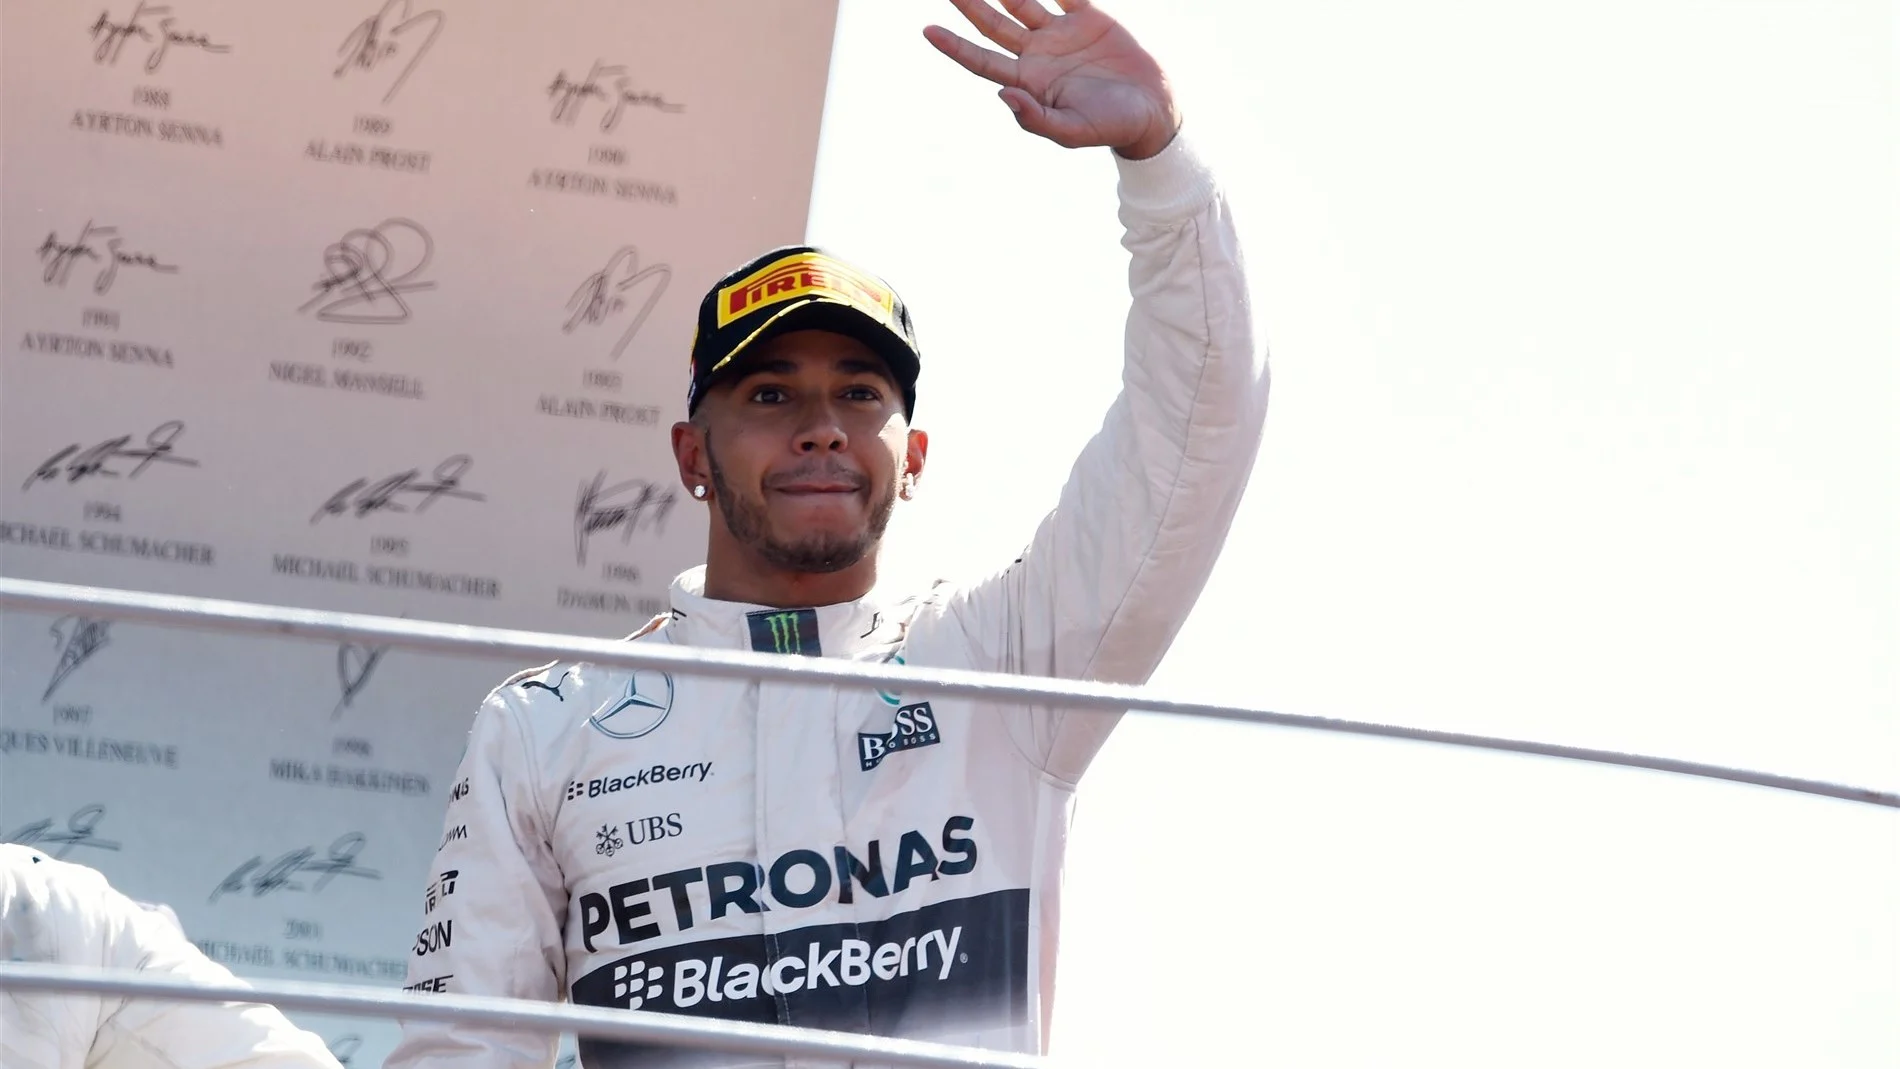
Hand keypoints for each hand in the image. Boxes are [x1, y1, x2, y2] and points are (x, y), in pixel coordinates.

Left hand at [924, 0, 1181, 158]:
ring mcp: (1061, 33)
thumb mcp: (1071, 131)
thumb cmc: (1108, 127)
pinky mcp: (1088, 16)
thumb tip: (1001, 95)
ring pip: (1022, 0)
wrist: (1152, 110)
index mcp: (1028, 81)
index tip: (927, 29)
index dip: (954, 46)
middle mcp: (1038, 54)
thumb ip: (1035, 118)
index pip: (981, 60)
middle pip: (993, 24)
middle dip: (969, 4)